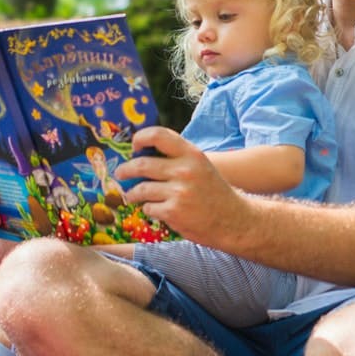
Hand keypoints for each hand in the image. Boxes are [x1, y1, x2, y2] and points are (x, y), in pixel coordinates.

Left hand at [116, 126, 250, 244]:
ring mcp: (178, 192)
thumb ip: (177, 158)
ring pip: (140, 189)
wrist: (234, 220)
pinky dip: (148, 209)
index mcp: (191, 154)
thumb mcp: (200, 166)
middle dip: (125, 170)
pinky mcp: (173, 212)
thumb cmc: (213, 192)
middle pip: (141, 164)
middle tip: (121, 173)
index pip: (158, 135)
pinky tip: (155, 209)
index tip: (134, 146)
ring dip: (133, 193)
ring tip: (133, 195)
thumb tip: (142, 154)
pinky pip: (148, 207)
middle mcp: (184, 170)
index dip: (140, 138)